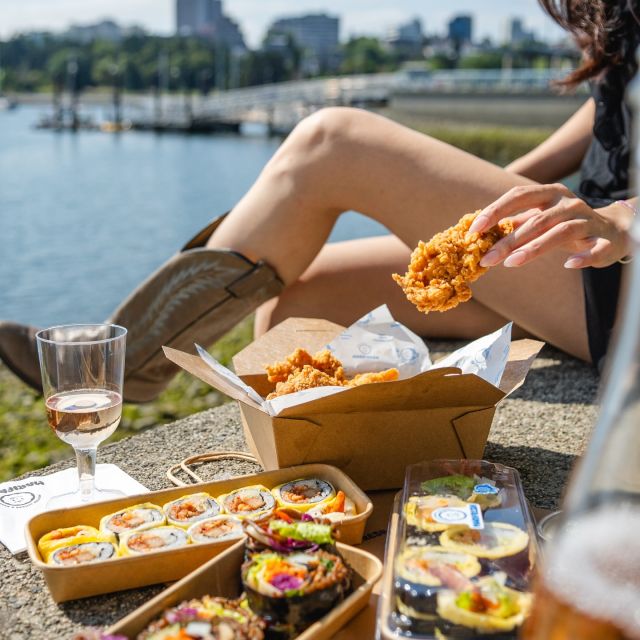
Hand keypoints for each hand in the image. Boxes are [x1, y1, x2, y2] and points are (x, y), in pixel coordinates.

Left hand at [469, 183, 633, 268]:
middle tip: (486, 259)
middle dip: (508, 241)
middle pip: (535, 220)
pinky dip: (583, 257)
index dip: (495, 211)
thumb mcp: (539, 219)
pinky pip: (596, 249)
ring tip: (511, 263)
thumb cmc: (564, 224)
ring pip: (560, 232)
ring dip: (534, 249)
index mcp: (550, 194)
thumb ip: (515, 222)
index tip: (474, 230)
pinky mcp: (606, 240)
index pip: (519, 195)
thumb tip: (478, 230)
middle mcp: (569, 203)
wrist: (612, 229)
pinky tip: (568, 264)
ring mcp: (588, 221)